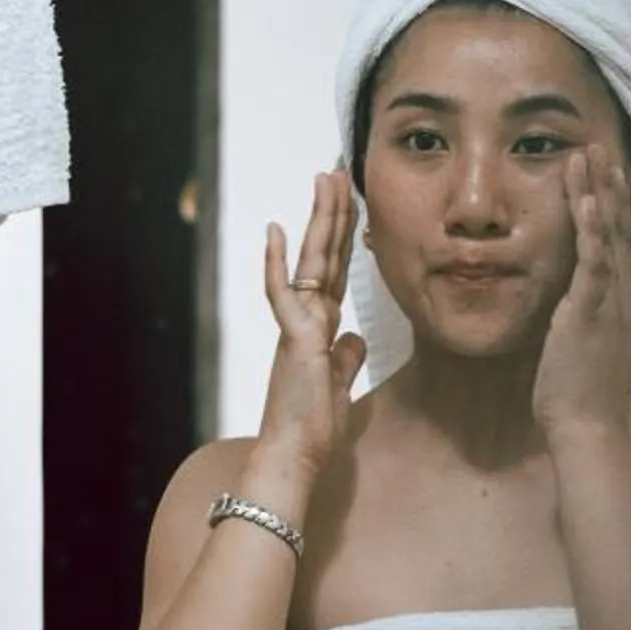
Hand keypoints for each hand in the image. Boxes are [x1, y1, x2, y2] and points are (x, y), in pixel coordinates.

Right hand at [256, 167, 368, 473]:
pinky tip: (277, 230)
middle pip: (322, 255)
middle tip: (336, 171)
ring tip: (323, 181)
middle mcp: (307, 320)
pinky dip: (277, 262)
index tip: (350, 203)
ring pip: (309, 262)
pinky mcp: (294, 338)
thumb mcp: (339, 385)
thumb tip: (353, 338)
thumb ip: (345, 357)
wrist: (296, 457)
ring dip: (317, 220)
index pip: (333, 271)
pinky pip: (282, 293)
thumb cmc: (313, 429)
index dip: (343, 236)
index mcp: (319, 329)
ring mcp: (298, 326)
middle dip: (332, 212)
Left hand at [533, 143, 630, 440]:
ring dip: (598, 192)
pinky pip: (594, 261)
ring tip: (588, 155)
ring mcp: (613, 305)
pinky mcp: (592, 313)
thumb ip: (585, 328)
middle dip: (609, 188)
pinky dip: (590, 227)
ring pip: (608, 237)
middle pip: (619, 232)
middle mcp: (627, 301)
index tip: (606, 178)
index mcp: (626, 310)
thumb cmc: (584, 405)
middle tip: (600, 149)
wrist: (591, 434)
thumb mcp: (588, 356)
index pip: (621, 250)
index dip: (613, 211)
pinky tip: (584, 198)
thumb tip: (571, 316)